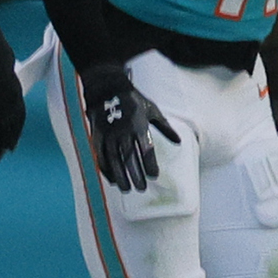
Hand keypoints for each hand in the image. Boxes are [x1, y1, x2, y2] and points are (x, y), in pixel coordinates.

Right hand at [78, 60, 177, 193]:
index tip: (154, 176)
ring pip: (114, 160)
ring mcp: (108, 134)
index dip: (150, 164)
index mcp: (139, 125)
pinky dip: (106, 170)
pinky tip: (113, 180)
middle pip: (129, 158)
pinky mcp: (97, 136)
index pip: (146, 149)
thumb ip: (165, 127)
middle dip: (136, 175)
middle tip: (142, 188)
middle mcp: (123, 131)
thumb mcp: (152, 110)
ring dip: (120, 176)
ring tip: (127, 189)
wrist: (106, 89)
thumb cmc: (133, 100)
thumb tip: (179, 142)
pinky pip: (101, 157)